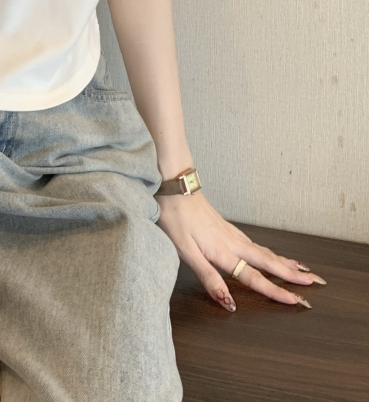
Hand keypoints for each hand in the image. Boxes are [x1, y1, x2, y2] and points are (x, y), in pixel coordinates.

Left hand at [155, 190, 325, 310]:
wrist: (175, 187)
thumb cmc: (175, 218)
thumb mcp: (186, 252)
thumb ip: (208, 277)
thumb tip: (228, 302)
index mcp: (223, 252)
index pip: (253, 277)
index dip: (275, 291)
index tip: (296, 301)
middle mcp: (232, 242)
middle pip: (267, 261)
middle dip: (291, 274)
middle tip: (315, 282)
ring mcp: (230, 232)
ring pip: (262, 250)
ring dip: (283, 261)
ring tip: (300, 269)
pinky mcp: (225, 225)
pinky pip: (253, 241)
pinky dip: (267, 250)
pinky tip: (268, 252)